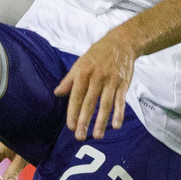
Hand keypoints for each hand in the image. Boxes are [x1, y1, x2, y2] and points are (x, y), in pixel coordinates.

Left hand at [53, 26, 137, 140]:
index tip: (71, 126)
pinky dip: (119, 113)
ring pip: (105, 104)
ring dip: (101, 121)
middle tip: (80, 137)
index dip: (73, 112)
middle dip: (84, 121)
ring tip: (97, 136)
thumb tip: (57, 93)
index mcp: (83, 72)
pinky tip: (116, 125)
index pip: (76, 96)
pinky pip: (121, 101)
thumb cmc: (98, 54)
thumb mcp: (80, 63)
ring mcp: (111, 81)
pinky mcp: (123, 83)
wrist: (121, 42)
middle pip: (90, 103)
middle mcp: (97, 77)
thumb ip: (69, 80)